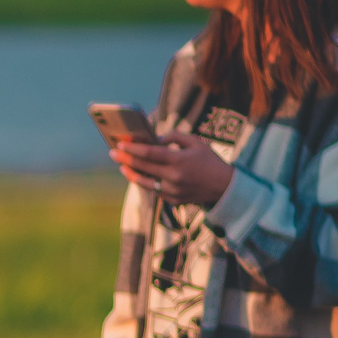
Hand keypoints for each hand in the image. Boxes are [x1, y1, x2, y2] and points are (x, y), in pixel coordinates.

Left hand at [111, 129, 233, 206]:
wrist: (225, 187)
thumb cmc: (210, 161)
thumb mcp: (196, 142)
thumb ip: (175, 137)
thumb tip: (156, 139)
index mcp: (180, 160)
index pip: (150, 153)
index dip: (133, 149)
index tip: (120, 144)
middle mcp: (174, 177)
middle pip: (143, 167)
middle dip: (125, 159)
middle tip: (113, 153)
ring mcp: (173, 191)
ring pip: (144, 182)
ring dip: (131, 173)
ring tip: (122, 166)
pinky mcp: (173, 200)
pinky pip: (153, 190)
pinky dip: (144, 182)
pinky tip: (137, 175)